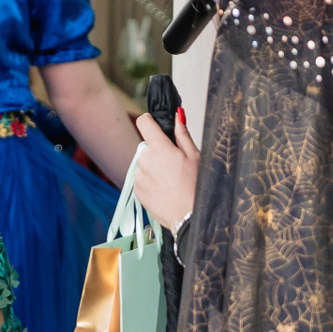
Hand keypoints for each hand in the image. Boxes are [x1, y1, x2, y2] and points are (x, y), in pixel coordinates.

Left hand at [133, 112, 198, 231]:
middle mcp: (144, 160)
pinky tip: (165, 190)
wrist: (188, 216)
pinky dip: (151, 182)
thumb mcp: (194, 156)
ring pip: (144, 164)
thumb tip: (177, 115)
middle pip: (147, 147)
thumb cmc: (195, 186)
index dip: (149, 121)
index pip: (143, 122)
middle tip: (175, 165)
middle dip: (158, 152)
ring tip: (171, 181)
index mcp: (159, 148)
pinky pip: (142, 179)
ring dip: (154, 168)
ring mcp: (138, 176)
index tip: (155, 124)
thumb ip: (182, 133)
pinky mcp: (137, 190)